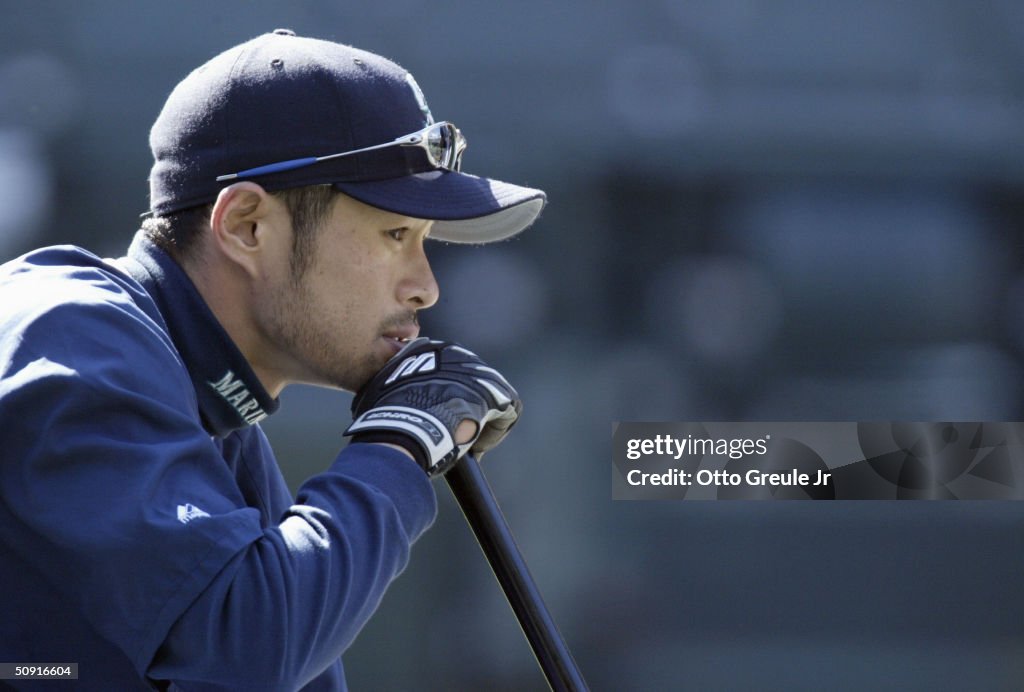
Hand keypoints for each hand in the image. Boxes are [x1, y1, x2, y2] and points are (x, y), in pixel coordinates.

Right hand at [344, 338, 521, 475]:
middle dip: (463, 410)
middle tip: (453, 434)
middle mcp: (455, 353)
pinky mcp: (497, 390)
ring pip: (487, 400)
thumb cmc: (386, 413)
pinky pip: (505, 412)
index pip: (442, 376)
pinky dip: (494, 432)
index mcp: (426, 349)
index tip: (436, 422)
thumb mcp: (378, 392)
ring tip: (464, 443)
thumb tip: (382, 402)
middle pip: (467, 386)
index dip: (442, 403)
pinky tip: (478, 447)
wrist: (406, 423)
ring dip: (479, 422)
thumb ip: (387, 390)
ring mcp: (478, 370)